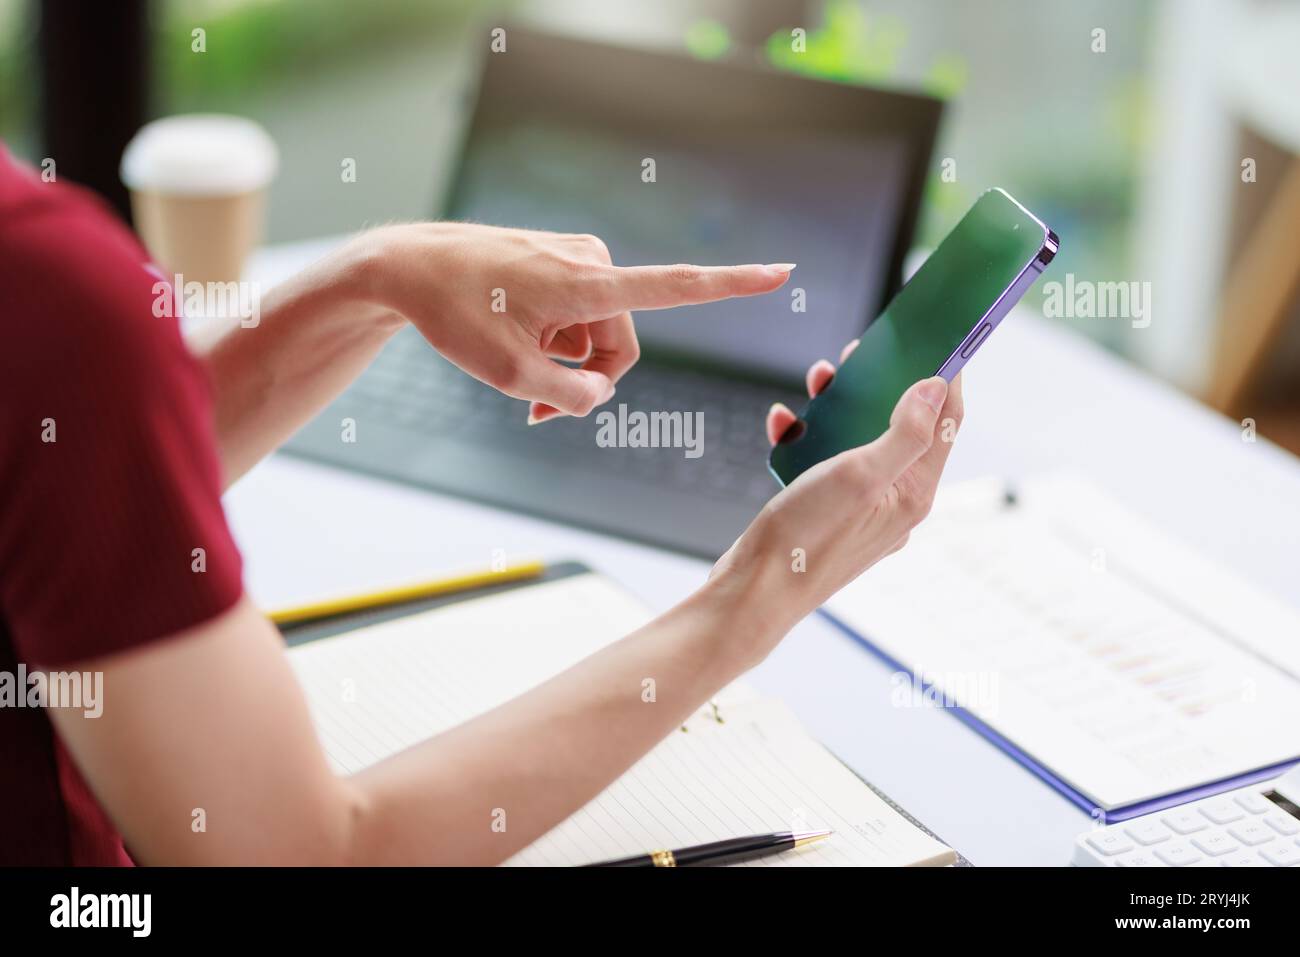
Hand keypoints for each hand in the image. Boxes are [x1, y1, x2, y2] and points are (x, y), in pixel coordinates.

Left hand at [356, 223, 793, 423]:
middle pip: (622, 345)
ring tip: (520, 380)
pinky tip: (516, 345)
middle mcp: (591, 262)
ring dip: (568, 365)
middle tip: (542, 414)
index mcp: (587, 283)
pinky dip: (556, 342)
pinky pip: (577, 316)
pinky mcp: (559, 262)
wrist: (407, 267)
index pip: (675, 286)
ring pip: (598, 334)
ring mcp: (575, 259)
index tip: (782, 271)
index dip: (732, 285)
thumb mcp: (510, 375)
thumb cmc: (454, 315)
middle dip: (591, 381)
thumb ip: (571, 396)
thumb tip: (602, 394)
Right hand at [711, 339, 963, 659]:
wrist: (753, 594)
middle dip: (884, 384)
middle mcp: (894, 502)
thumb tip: (936, 388)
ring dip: (841, 406)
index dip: (947, 375)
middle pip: (903, 426)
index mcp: (913, 494)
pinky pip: (826, 462)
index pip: (946, 422)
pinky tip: (786, 425)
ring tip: (820, 382)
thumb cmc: (805, 542)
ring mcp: (861, 509)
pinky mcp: (828, 512)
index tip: (940, 337)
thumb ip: (905, 432)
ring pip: (861, 440)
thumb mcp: (859, 476)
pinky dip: (808, 437)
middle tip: (864, 354)